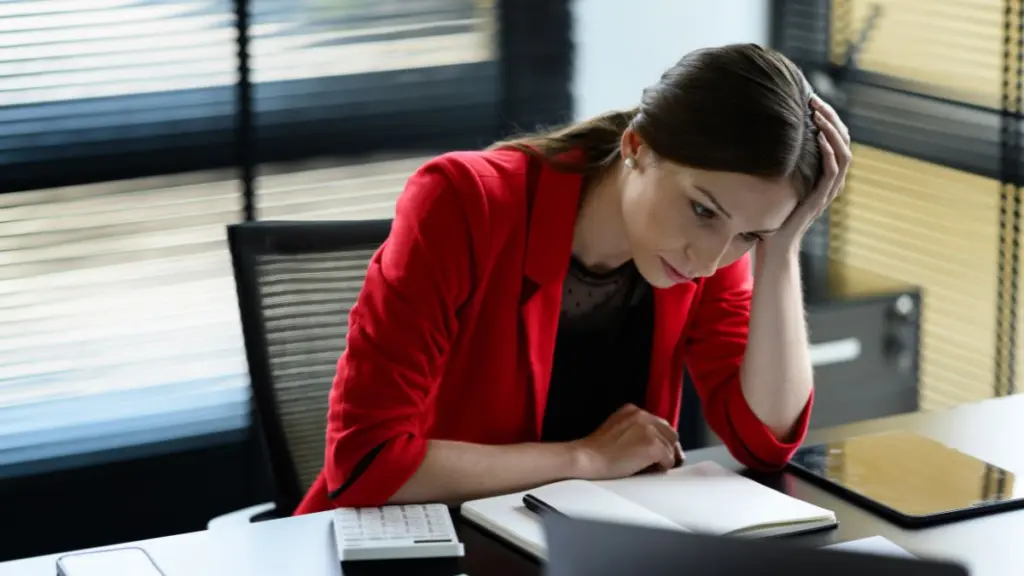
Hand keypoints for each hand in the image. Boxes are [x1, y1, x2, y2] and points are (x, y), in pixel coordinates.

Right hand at [571, 404, 684, 479]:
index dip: (659, 440)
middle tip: (655, 463)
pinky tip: (644, 470)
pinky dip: (661, 468)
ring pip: (671, 448)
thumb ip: (634, 430)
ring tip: (645, 467)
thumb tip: (653, 443)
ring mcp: (650, 431)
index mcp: (633, 410)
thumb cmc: (595, 451)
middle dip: (666, 448)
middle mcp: (644, 416)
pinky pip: (669, 460)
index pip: (659, 424)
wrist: (586, 459)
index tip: (655, 452)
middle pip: (670, 434)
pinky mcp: (653, 446)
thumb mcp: (615, 429)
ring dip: (662, 460)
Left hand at [761, 94, 851, 259]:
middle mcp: (830, 181)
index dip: (828, 118)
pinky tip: (819, 138)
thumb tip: (762, 137)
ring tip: (819, 114)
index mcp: (824, 174)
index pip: (836, 139)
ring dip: (832, 131)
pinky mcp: (821, 199)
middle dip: (831, 118)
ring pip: (844, 154)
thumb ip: (780, 164)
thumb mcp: (777, 182)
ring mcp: (828, 190)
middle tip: (815, 100)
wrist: (775, 245)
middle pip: (843, 141)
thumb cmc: (773, 215)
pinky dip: (829, 153)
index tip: (812, 100)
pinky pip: (833, 173)